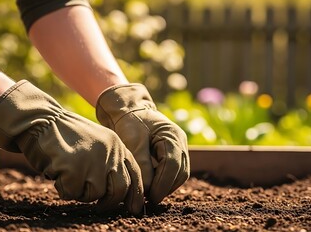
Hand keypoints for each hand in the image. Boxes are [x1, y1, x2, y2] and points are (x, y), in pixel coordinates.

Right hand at [0, 80, 143, 213]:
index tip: (134, 208)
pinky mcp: (75, 168)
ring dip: (80, 192)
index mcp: (117, 145)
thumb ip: (110, 161)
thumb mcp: (97, 143)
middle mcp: (110, 152)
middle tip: (98, 205)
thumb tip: (122, 193)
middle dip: (109, 202)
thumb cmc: (67, 135)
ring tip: (69, 175)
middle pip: (120, 189)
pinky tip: (58, 173)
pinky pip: (73, 193)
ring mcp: (94, 160)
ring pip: (95, 194)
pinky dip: (63, 189)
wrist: (42, 121)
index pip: (134, 174)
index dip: (135, 194)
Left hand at [96, 83, 189, 203]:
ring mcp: (180, 148)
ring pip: (180, 174)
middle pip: (181, 172)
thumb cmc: (130, 123)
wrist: (130, 111)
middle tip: (148, 199)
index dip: (163, 184)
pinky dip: (165, 182)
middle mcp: (180, 142)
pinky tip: (152, 186)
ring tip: (149, 194)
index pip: (173, 165)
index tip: (150, 197)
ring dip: (166, 187)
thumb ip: (142, 164)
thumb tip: (147, 189)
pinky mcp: (174, 154)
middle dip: (165, 188)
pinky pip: (174, 172)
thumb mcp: (133, 141)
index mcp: (172, 135)